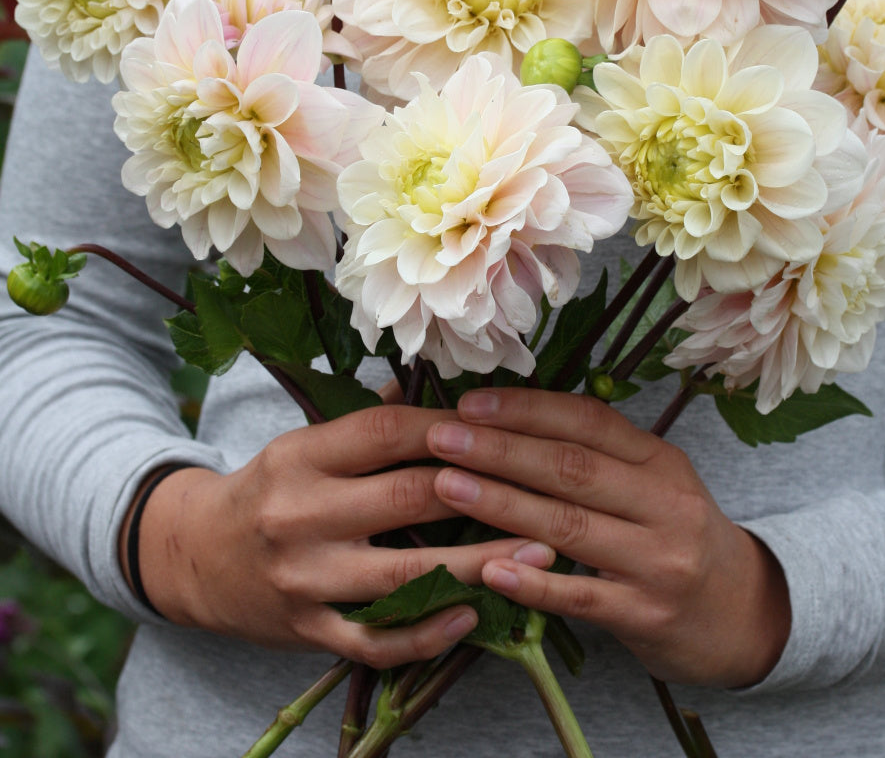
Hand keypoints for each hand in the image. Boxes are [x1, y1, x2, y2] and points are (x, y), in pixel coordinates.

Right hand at [122, 403, 548, 668]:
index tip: (505, 427)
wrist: (193, 556)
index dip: (452, 428)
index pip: (387, 433)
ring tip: (540, 552)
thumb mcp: (302, 443)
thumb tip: (429, 390)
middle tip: (544, 487)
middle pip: (406, 497)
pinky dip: (426, 633)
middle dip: (483, 490)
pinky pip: (374, 640)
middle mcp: (300, 514)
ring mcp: (304, 579)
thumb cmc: (266, 489)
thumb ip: (365, 423)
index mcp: (301, 456)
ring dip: (478, 563)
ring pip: (403, 574)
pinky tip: (473, 615)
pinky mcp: (305, 630)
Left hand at [427, 388, 790, 687]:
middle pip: (572, 468)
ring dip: (502, 503)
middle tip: (441, 435)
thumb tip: (512, 416)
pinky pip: (581, 597)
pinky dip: (532, 582)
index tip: (471, 402)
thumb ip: (598, 453)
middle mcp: (663, 503)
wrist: (745, 613)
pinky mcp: (648, 615)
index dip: (527, 409)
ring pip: (570, 525)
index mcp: (660, 460)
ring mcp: (658, 561)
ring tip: (445, 485)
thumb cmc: (676, 534)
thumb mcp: (654, 482)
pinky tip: (488, 570)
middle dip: (500, 448)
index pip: (588, 421)